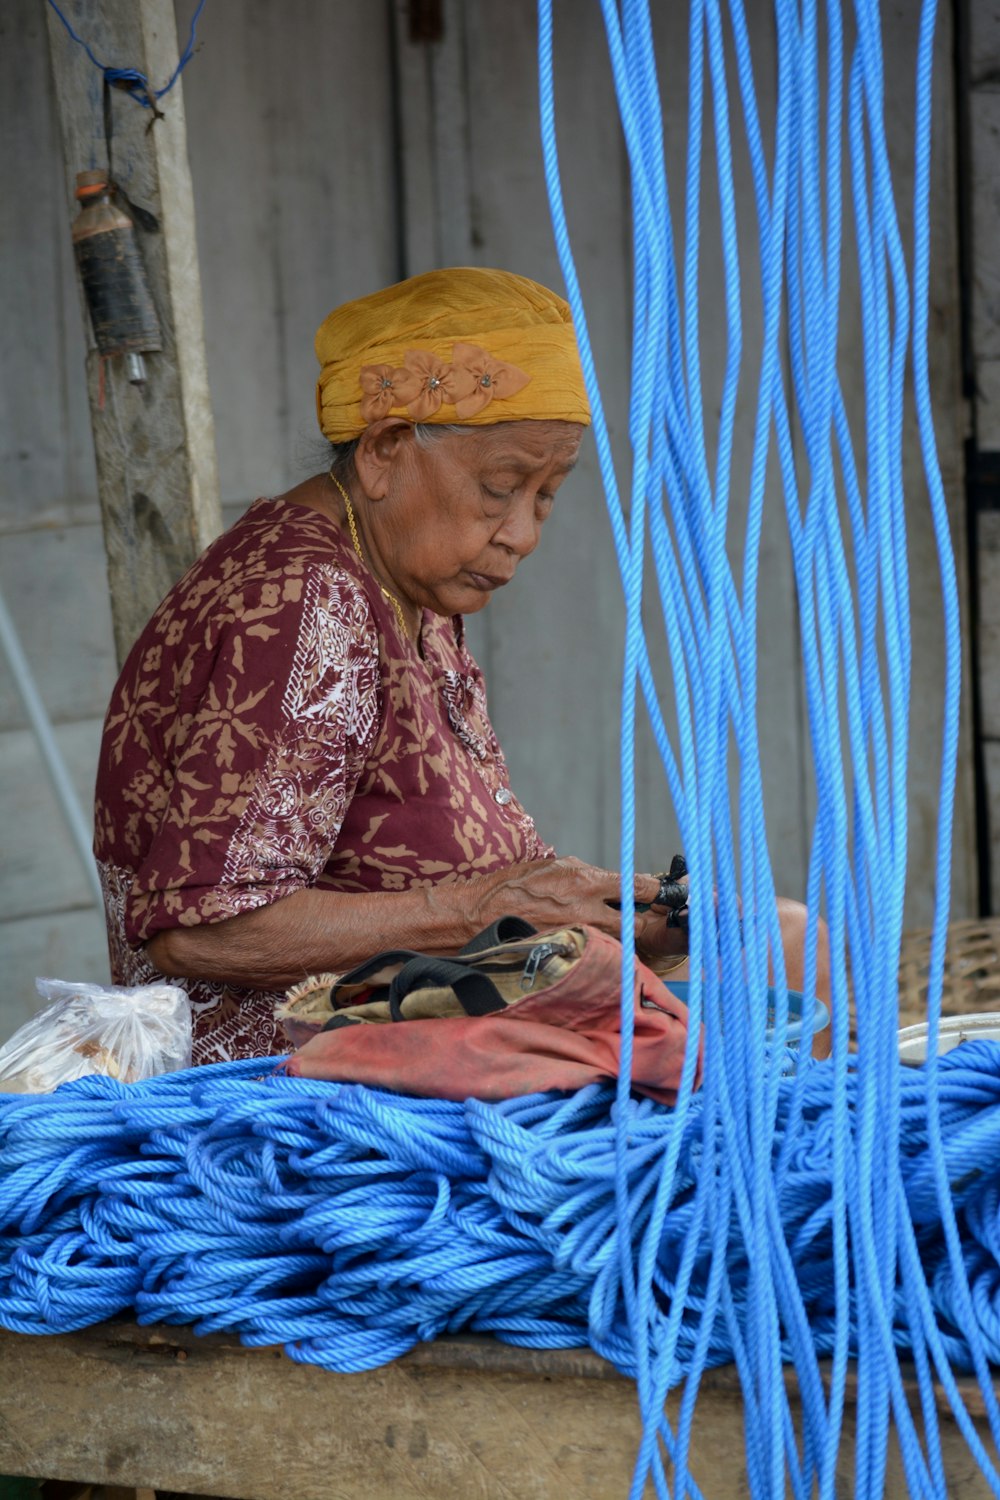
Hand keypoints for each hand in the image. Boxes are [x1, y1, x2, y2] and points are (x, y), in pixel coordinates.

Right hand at [470, 856, 661, 938]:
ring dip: (621, 939)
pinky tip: (591, 947)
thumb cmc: (515, 885)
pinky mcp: (568, 952)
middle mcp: (587, 910)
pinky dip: (598, 951)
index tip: (667, 894)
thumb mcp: (555, 866)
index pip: (638, 887)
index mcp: (586, 881)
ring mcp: (578, 935)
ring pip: (619, 943)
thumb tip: (613, 881)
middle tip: (639, 919)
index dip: (658, 892)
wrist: (481, 913)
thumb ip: (588, 875)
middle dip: (641, 922)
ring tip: (613, 935)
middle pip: (636, 923)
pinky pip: (595, 954)